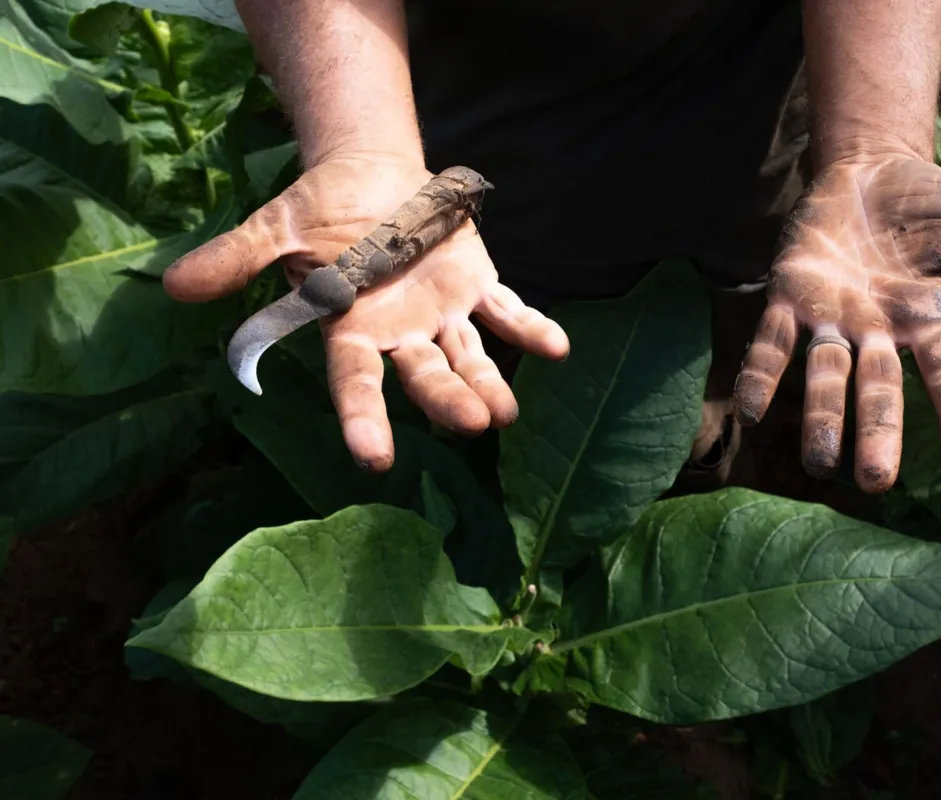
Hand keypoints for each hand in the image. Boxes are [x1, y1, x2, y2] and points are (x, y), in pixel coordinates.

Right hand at [163, 152, 568, 471]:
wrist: (370, 177)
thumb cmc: (320, 212)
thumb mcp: (273, 228)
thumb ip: (236, 258)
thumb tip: (173, 287)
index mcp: (350, 327)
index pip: (354, 381)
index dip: (364, 418)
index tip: (375, 458)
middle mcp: (400, 334)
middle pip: (423, 377)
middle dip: (445, 402)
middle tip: (470, 426)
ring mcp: (442, 316)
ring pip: (469, 359)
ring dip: (490, 384)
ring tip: (507, 414)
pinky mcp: (477, 288)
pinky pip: (508, 313)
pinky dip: (530, 329)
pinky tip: (557, 348)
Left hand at [733, 153, 940, 492]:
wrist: (867, 168)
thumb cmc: (928, 203)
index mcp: (928, 321)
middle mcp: (879, 332)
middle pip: (881, 391)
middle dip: (878, 434)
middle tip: (875, 481)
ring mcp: (833, 319)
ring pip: (827, 376)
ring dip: (822, 417)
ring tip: (819, 463)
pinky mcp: (791, 295)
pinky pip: (773, 341)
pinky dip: (762, 373)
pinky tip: (751, 408)